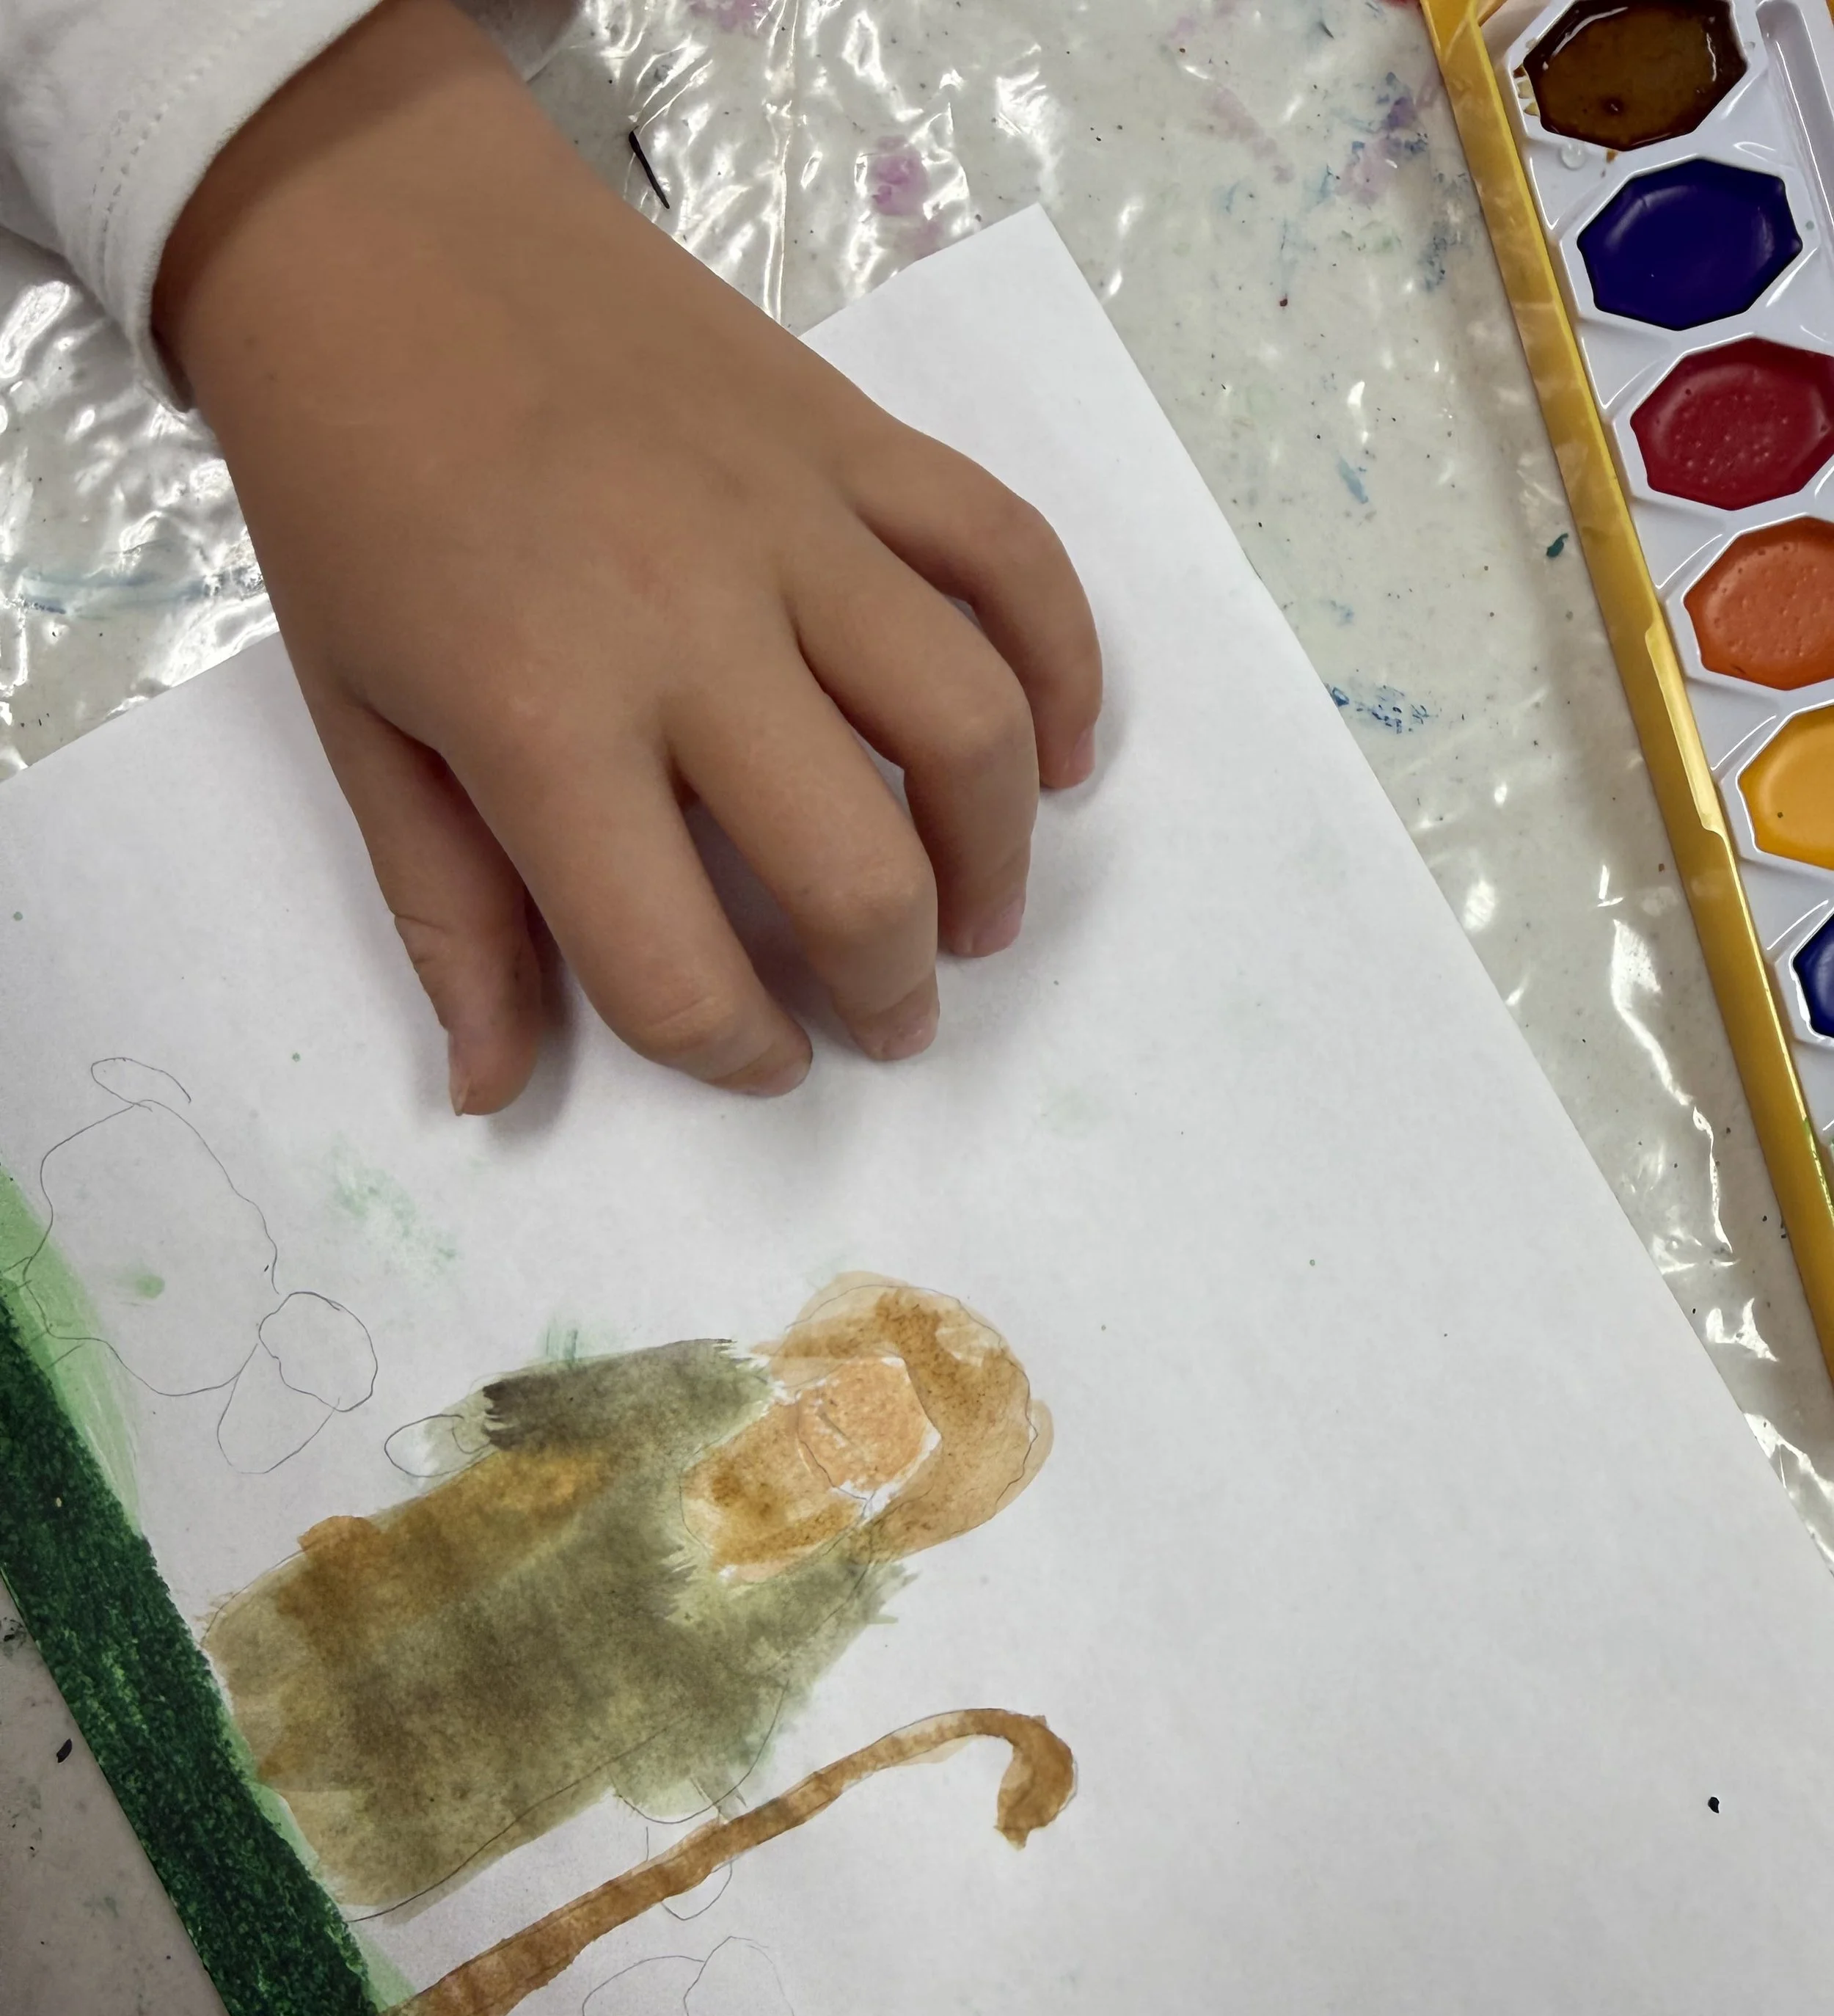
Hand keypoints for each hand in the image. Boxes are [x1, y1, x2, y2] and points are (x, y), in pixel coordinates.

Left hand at [154, 0, 1100, 1112]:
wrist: (382, 236)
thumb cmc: (351, 497)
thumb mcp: (358, 726)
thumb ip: (447, 920)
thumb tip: (491, 1094)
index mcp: (546, 720)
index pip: (678, 966)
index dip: (731, 1052)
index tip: (754, 1055)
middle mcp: (693, 628)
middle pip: (859, 872)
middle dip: (891, 986)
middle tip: (890, 1014)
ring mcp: (794, 520)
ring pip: (968, 723)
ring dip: (996, 855)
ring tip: (976, 913)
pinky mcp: (854, 436)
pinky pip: (1012, 557)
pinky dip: (1064, 667)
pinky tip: (1056, 753)